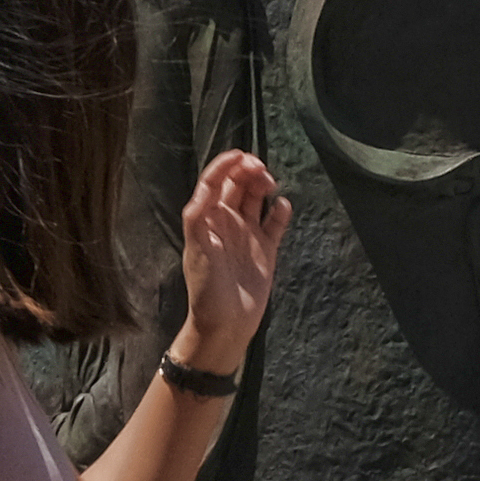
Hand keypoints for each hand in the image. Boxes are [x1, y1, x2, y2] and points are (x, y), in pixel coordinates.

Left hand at [172, 150, 292, 370]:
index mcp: (207, 219)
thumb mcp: (197, 252)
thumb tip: (205, 189)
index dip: (225, 165)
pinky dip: (281, 211)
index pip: (215, 183)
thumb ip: (198, 219)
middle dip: (248, 170)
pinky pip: (275, 222)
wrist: (226, 324)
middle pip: (238, 184)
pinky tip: (282, 207)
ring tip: (269, 184)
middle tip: (260, 169)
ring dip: (263, 185)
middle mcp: (227, 222)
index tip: (240, 155)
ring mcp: (248, 234)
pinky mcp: (267, 249)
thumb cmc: (207, 289)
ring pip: (257, 198)